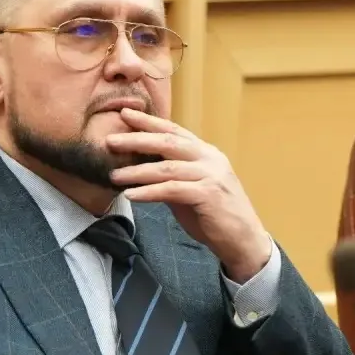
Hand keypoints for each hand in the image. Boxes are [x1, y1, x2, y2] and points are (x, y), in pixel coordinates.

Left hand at [107, 109, 271, 281]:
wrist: (244, 240)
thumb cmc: (215, 216)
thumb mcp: (191, 190)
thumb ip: (171, 176)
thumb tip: (141, 169)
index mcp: (206, 153)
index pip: (174, 131)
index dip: (149, 122)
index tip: (124, 113)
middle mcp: (210, 158)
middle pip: (168, 143)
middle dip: (137, 139)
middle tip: (111, 140)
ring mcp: (211, 175)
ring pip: (167, 167)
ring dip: (137, 171)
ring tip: (114, 176)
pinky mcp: (209, 194)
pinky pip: (172, 190)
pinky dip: (149, 192)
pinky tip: (131, 195)